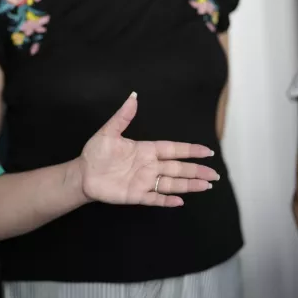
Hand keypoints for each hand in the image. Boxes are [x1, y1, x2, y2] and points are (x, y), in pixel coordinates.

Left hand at [79, 92, 219, 206]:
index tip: (207, 151)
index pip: (173, 149)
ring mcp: (144, 181)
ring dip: (189, 185)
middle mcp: (149, 166)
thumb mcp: (108, 132)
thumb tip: (133, 96)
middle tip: (215, 175)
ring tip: (206, 186)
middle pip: (178, 168)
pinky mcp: (136, 195)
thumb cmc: (95, 153)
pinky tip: (181, 201)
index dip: (190, 150)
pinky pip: (155, 198)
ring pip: (171, 183)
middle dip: (197, 171)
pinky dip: (167, 200)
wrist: (82, 174)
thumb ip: (123, 117)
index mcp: (146, 150)